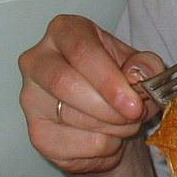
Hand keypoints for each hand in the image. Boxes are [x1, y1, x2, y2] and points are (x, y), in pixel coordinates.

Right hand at [18, 14, 166, 175]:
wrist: (112, 119)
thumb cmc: (120, 82)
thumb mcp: (140, 66)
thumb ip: (145, 66)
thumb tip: (138, 74)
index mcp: (65, 31)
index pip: (80, 50)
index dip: (108, 79)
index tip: (133, 103)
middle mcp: (38, 60)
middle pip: (65, 82)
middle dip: (108, 106)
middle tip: (135, 114)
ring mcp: (31, 98)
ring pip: (71, 116)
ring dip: (112, 126)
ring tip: (126, 122)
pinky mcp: (36, 133)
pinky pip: (71, 144)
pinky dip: (102, 146)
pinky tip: (108, 136)